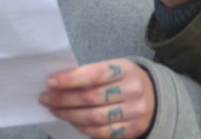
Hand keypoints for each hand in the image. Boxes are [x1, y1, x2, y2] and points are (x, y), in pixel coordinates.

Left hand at [40, 59, 155, 137]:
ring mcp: (134, 112)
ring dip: (69, 114)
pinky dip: (83, 128)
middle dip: (63, 99)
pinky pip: (102, 132)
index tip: (50, 82)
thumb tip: (57, 83)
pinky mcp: (132, 130)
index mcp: (125, 69)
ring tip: (54, 109)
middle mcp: (132, 91)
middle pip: (91, 98)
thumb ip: (89, 74)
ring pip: (94, 118)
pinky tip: (71, 121)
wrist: (155, 97)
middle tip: (45, 98)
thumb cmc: (123, 80)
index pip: (93, 74)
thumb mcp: (113, 69)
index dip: (69, 79)